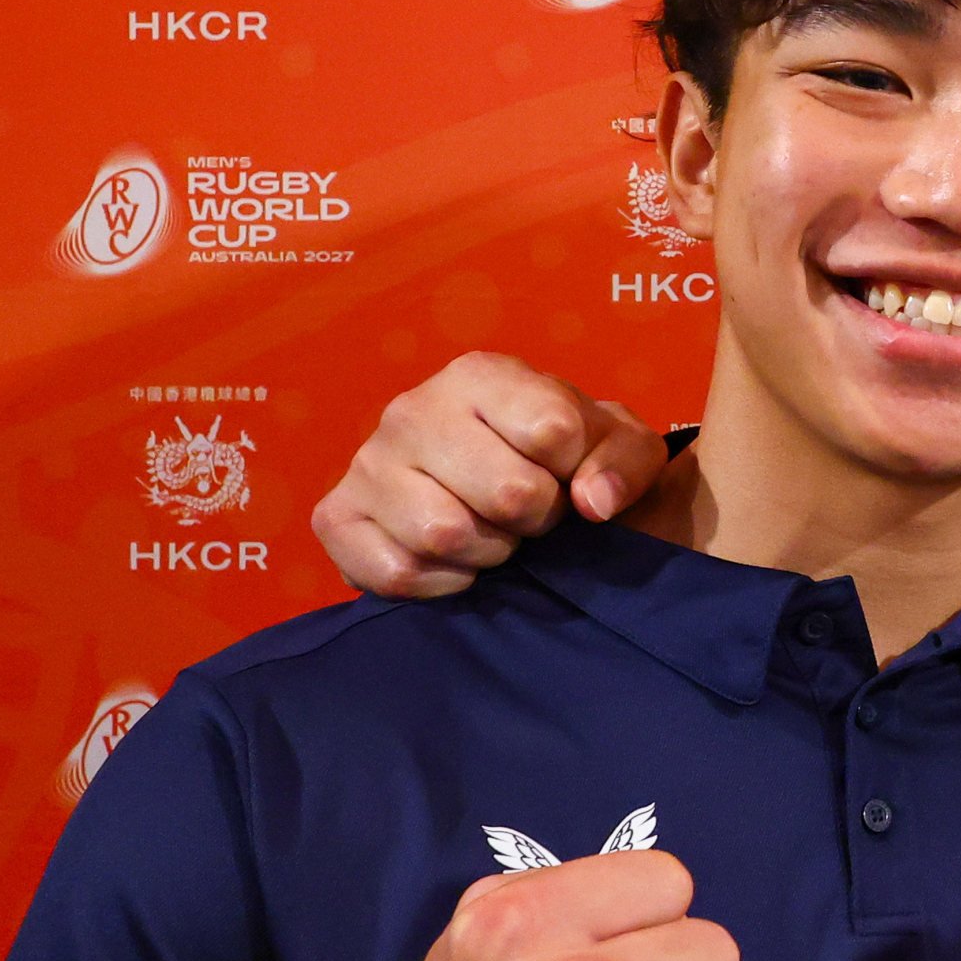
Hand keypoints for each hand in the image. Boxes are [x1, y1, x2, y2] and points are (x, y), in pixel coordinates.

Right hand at [310, 353, 661, 597]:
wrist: (504, 489)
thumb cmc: (565, 460)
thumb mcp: (618, 446)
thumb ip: (625, 461)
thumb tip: (593, 502)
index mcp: (480, 375)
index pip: (552, 433)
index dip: (576, 473)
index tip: (565, 475)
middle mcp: (412, 408)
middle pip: (507, 493)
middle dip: (536, 519)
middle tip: (528, 515)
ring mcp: (367, 462)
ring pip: (445, 534)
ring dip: (488, 553)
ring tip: (490, 534)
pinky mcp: (336, 516)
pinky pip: (395, 572)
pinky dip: (439, 584)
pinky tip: (453, 564)